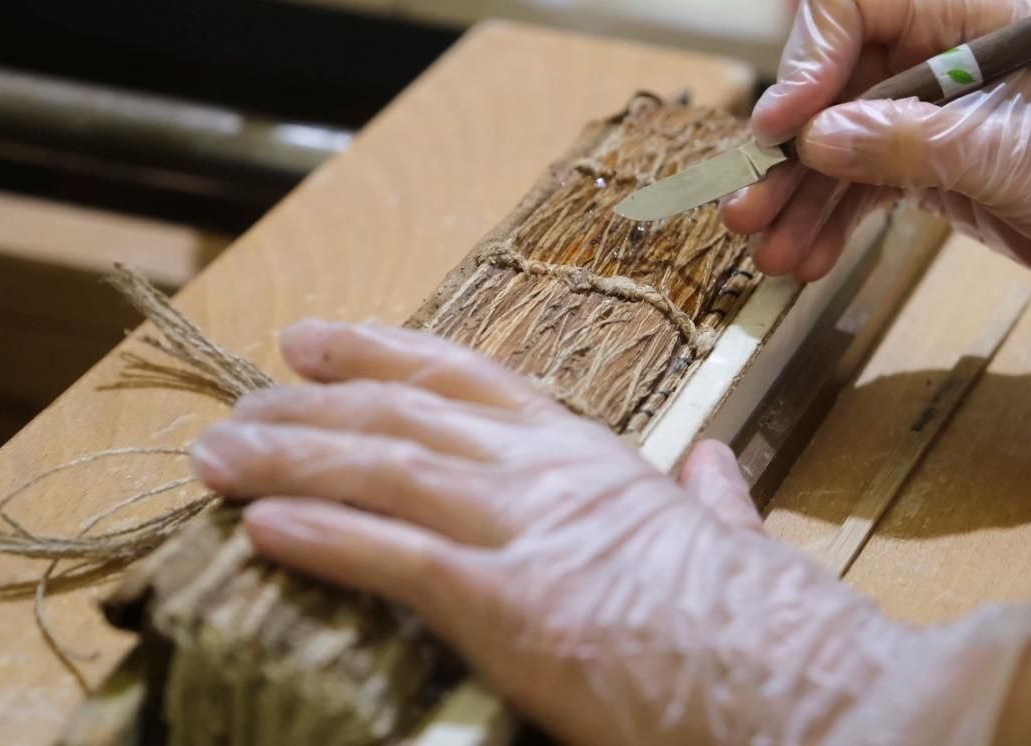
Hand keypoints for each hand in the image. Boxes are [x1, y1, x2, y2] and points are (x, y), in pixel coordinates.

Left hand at [190, 321, 1030, 745]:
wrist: (813, 688)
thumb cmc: (777, 629)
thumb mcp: (740, 543)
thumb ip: (714, 498)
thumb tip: (714, 468)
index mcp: (598, 459)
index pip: (473, 380)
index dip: (385, 355)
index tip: (319, 342)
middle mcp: (551, 475)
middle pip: (406, 416)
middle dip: (311, 405)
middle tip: (241, 403)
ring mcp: (528, 531)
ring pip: (383, 471)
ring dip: (289, 459)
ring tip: (218, 456)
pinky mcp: (510, 604)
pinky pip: (392, 557)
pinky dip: (319, 535)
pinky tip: (260, 526)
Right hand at [722, 0, 1030, 290]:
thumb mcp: (1008, 154)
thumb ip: (909, 141)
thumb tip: (814, 140)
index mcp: (962, 20)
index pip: (855, 8)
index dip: (807, 61)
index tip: (782, 128)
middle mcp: (933, 57)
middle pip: (827, 84)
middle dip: (783, 149)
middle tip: (745, 208)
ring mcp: (925, 114)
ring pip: (831, 145)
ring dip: (796, 199)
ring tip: (770, 254)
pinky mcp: (925, 167)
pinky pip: (855, 186)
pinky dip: (828, 222)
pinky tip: (807, 260)